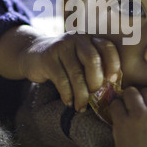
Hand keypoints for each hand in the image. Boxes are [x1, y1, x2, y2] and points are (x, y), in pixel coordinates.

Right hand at [0, 25, 120, 111]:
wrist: (33, 54)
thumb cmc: (64, 62)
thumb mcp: (80, 59)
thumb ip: (95, 67)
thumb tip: (112, 89)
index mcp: (89, 38)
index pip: (106, 47)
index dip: (113, 64)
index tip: (112, 81)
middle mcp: (76, 39)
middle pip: (92, 60)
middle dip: (96, 82)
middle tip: (95, 96)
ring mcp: (61, 47)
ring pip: (76, 74)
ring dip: (81, 95)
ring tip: (81, 107)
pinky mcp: (48, 58)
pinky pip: (61, 80)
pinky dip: (67, 95)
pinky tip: (69, 102)